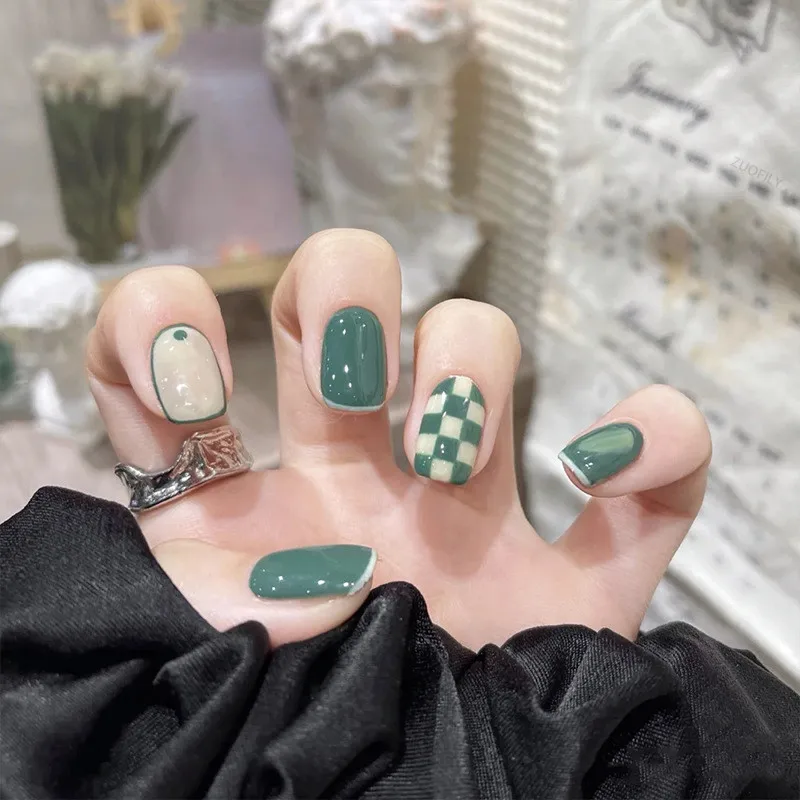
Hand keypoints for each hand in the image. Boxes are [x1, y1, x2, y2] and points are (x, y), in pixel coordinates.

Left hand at [87, 230, 710, 648]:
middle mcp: (350, 496)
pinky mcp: (575, 593)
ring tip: (452, 461)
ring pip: (480, 349)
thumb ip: (198, 611)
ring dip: (470, 362)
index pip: (173, 372)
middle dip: (341, 296)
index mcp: (242, 522)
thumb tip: (294, 579)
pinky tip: (613, 469)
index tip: (192, 385)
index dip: (159, 329)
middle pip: (333, 308)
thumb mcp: (203, 675)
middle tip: (353, 383)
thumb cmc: (296, 761)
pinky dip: (660, 449)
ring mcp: (468, 530)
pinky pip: (651, 488)